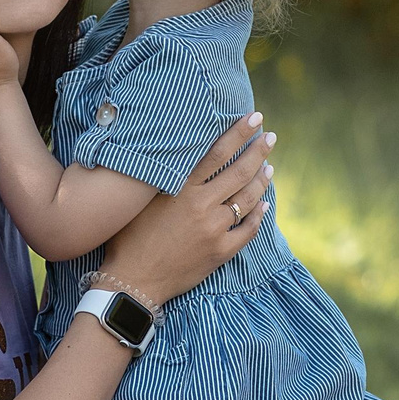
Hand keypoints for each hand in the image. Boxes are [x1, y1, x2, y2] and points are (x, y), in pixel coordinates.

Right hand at [98, 113, 274, 304]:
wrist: (133, 281)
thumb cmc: (128, 237)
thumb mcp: (140, 199)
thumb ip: (160, 176)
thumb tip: (171, 151)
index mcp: (182, 189)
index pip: (218, 152)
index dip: (238, 133)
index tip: (254, 118)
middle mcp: (201, 206)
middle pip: (239, 172)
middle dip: (258, 151)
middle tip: (270, 137)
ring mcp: (214, 230)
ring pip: (248, 199)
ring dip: (262, 181)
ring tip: (269, 167)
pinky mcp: (220, 252)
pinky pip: (248, 230)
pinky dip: (259, 216)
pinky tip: (265, 205)